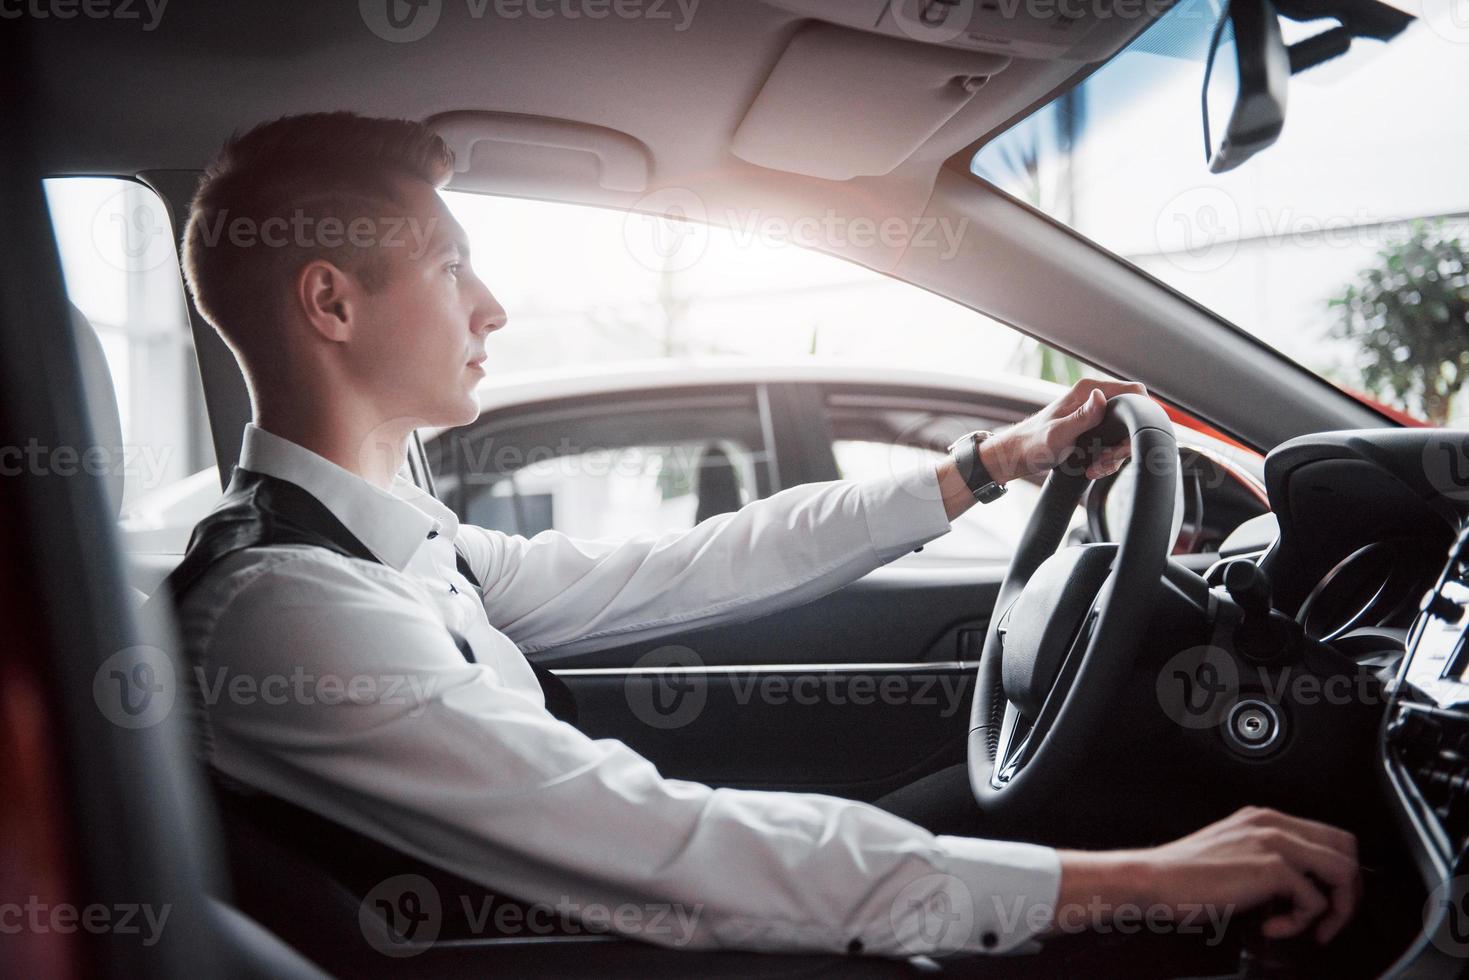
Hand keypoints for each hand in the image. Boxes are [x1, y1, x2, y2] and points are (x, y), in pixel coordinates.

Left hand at [980, 378, 1147, 484]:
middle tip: (1107, 460)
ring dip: (1115, 454)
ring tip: (1097, 467)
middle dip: (1124, 443)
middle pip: (1132, 415)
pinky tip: (1094, 468)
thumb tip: (1101, 397)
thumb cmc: (1032, 444)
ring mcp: (1094, 413)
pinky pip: (1113, 442)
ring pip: (1124, 432)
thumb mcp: (1058, 434)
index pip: (1133, 391)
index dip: (1140, 414)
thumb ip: (1082, 417)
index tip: (1128, 439)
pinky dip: (1108, 458)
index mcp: (1087, 391)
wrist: (1016, 456)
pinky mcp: (1092, 428)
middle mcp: (1094, 398)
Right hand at [1054, 806, 1360, 944]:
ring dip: (1335, 909)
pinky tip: (1272, 926)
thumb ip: (1267, 860)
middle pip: (1346, 848)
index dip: (1337, 873)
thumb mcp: (1233, 856)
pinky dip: (1301, 923)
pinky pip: (1314, 900)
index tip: (1325, 902)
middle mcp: (1273, 823)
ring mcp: (1274, 842)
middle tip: (1330, 918)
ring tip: (1310, 927)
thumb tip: (1300, 889)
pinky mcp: (1272, 867)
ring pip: (1342, 871)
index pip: (1328, 836)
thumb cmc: (1184, 877)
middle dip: (1348, 890)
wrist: (1154, 880)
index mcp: (1263, 819)